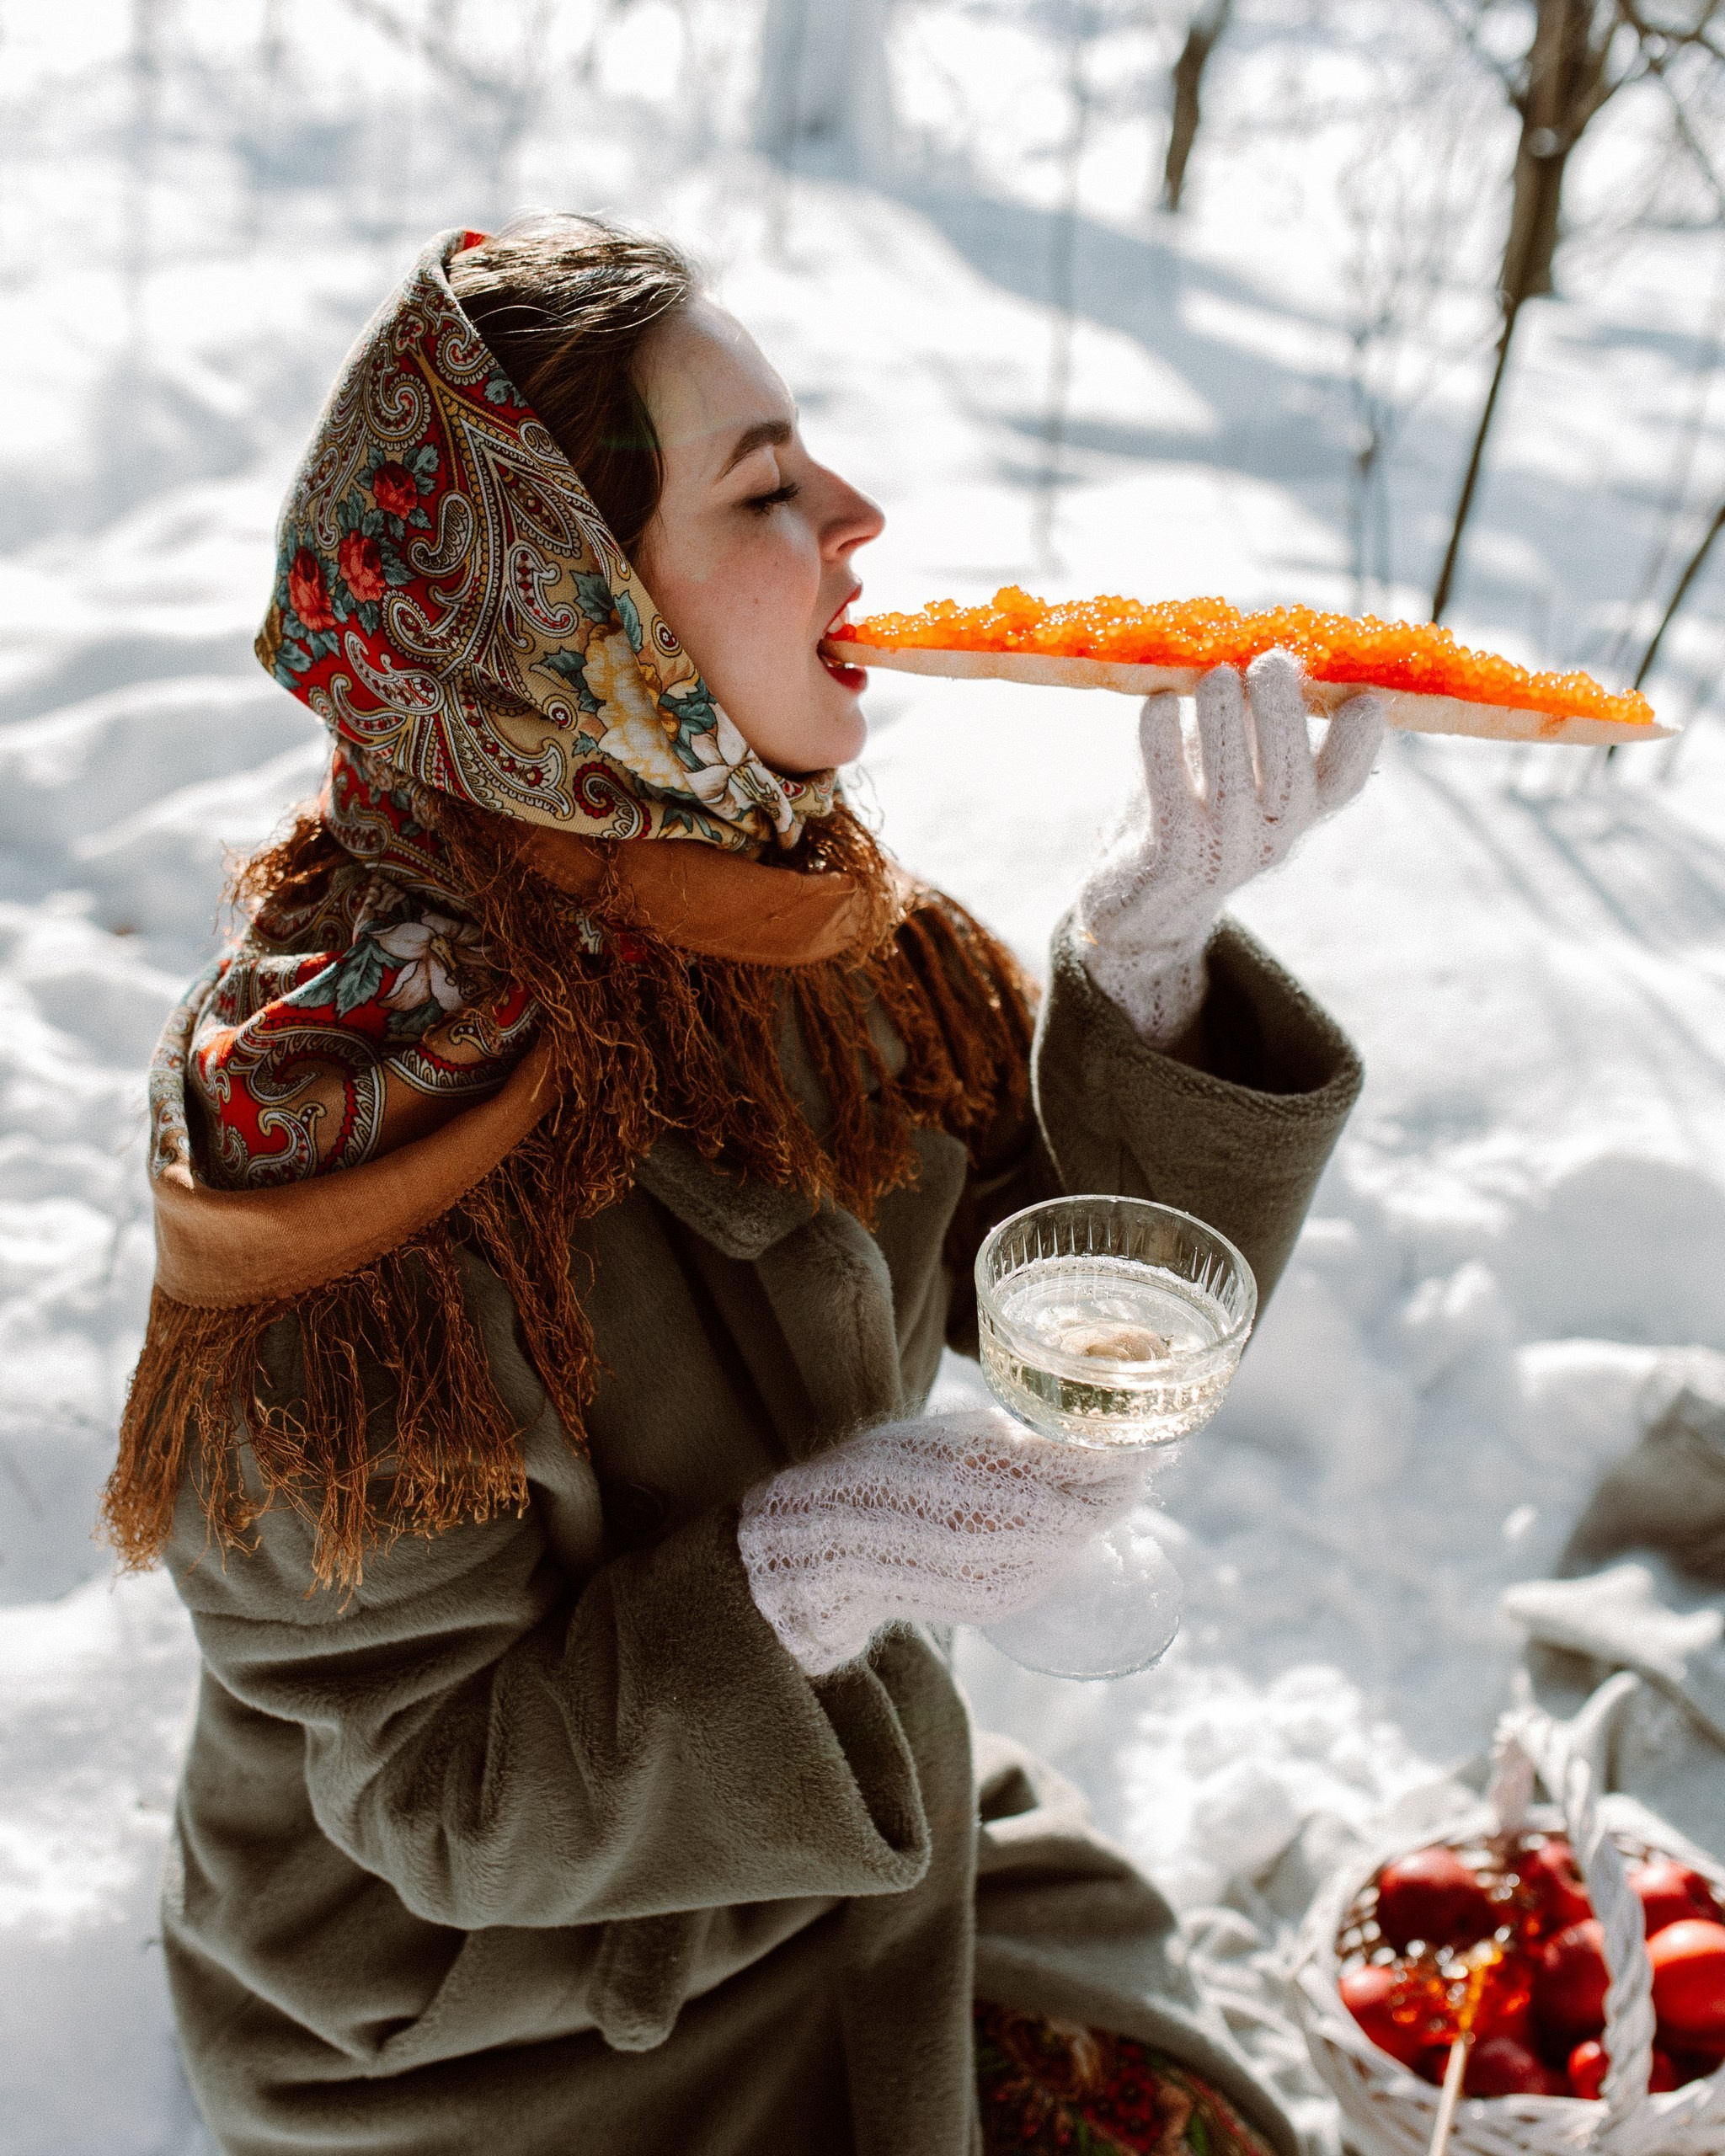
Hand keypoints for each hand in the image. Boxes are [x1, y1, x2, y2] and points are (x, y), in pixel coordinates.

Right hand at [737, 1405, 1142, 1676]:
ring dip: (1101, 1516)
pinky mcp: (993, 1602)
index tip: (1148, 1439)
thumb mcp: (948, 1437)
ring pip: (1073, 1543)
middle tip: (1146, 1463)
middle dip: (1121, 1487)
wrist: (830, 1548)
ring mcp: (993, 1573)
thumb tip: (1081, 1442)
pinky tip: (1072, 1525)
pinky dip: (1069, 1545)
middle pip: (1086, 1511)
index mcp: (974, 1473)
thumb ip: (1013, 1443)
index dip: (1120, 1456)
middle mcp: (988, 1529)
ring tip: (1118, 1488)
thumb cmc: (887, 1472)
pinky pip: (1049, 1569)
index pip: (1075, 1469)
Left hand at [1075, 649, 1382, 1045]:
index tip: (1364, 698)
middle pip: (1291, 780)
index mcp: (1295, 815)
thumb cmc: (1188, 818)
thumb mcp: (1230, 775)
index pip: (1343, 782)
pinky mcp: (1167, 858)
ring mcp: (1220, 853)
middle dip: (1283, 716)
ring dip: (1224, 724)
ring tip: (1214, 675)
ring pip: (1231, 787)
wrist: (1137, 907)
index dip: (1361, 743)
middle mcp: (1269, 839)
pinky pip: (1167, 796)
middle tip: (1271, 662)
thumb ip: (1250, 725)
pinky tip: (1158, 703)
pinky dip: (1162, 745)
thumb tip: (1267, 647)